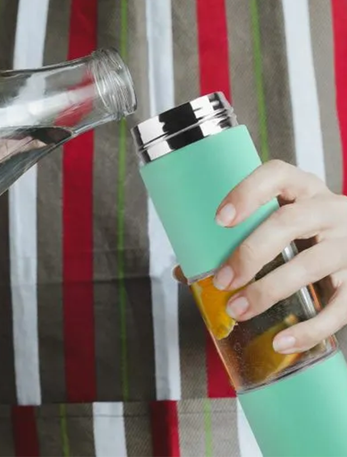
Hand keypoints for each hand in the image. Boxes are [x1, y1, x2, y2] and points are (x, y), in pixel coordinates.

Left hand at [211, 160, 346, 353]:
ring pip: (311, 264)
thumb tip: (185, 272)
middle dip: (250, 253)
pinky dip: (308, 328)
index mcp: (301, 188)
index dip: (247, 193)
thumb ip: (234, 239)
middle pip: (289, 222)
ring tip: (238, 309)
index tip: (219, 219)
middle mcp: (329, 209)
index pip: (276, 175)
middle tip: (222, 280)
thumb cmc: (301, 231)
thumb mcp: (274, 221)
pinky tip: (281, 341)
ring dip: (269, 290)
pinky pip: (339, 307)